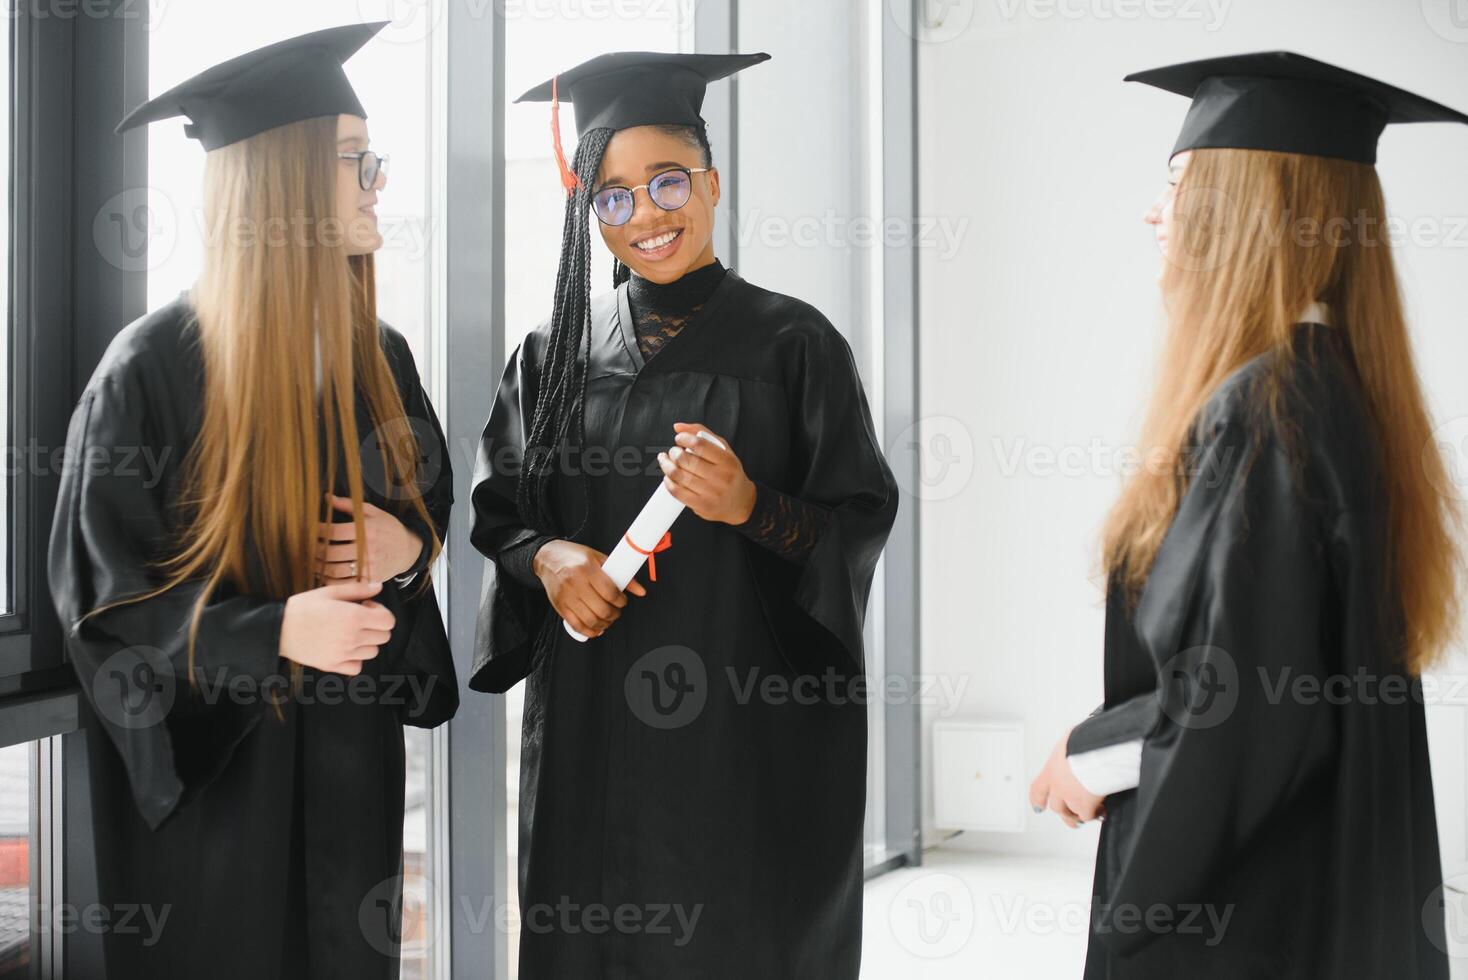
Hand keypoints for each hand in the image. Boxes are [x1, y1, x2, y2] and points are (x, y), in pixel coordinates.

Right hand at [279, 580, 395, 675]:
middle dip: (375, 626)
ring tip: (349, 633)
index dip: (381, 612)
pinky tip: (344, 648)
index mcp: (354, 617)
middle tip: (358, 619)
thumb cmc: (303, 607)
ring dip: (366, 642)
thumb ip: (358, 589)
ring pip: (373, 652)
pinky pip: (357, 667)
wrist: (278, 628)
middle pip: (384, 636)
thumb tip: (379, 587)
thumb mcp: (330, 592)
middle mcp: (352, 637)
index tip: (366, 607)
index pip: (389, 621)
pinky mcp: (332, 666)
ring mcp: (343, 654)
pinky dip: (355, 659)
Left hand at [315, 493, 422, 582]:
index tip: (312, 530)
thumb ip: (349, 505)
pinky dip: (331, 580)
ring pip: (336, 570)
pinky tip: (324, 573)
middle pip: (332, 553)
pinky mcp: (370, 579)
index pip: (334, 532)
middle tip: (308, 547)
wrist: (408, 549)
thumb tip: (327, 497)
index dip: (318, 531)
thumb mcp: (373, 512)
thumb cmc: (388, 528)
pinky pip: (345, 584)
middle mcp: (368, 549)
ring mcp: (370, 566)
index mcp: (367, 530)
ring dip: (320, 567)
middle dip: (315, 550)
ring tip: (313, 560)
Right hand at [533, 539, 646, 638]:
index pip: (610, 592)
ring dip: (604, 624)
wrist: (548, 558)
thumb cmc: (574, 557)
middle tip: (616, 611)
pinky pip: (576, 625)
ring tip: (607, 619)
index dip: (621, 601)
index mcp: (587, 569)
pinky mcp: (559, 606)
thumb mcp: (599, 558)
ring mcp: (566, 596)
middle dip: (614, 614)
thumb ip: (621, 574)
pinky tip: (596, 628)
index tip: (623, 601)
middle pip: (602, 609)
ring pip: (590, 620)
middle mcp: (575, 583)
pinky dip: (589, 631)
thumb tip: (640, 591)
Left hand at [657, 422, 756, 524]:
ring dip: (666, 465)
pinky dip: (668, 482)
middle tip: (673, 451)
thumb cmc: (730, 473)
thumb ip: (702, 433)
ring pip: (678, 475)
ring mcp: (710, 493)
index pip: (699, 445)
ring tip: (666, 461)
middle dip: (673, 452)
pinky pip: (677, 491)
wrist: (741, 502)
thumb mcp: (724, 450)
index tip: (680, 438)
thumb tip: (678, 427)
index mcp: (727, 461)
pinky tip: (668, 477)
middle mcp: (720, 478)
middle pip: (685, 460)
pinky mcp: (701, 506)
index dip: (684, 438)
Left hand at [1029, 727, 1106, 828]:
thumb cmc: (1086, 741)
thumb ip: (1072, 749)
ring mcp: (1071, 797)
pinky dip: (1095, 815)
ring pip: (1072, 814)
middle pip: (1056, 807)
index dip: (1038, 799)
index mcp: (1051, 769)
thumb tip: (1079, 742)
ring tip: (1088, 814)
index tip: (1038, 807)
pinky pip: (1088, 816)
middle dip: (1064, 812)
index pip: (1038, 789)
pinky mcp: (1085, 805)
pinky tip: (1101, 811)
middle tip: (1071, 816)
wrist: (1096, 751)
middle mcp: (1058, 786)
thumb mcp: (1072, 741)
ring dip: (1079, 816)